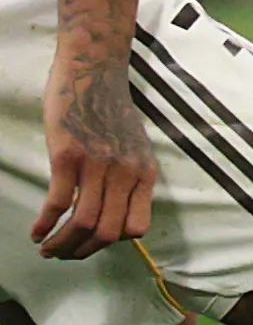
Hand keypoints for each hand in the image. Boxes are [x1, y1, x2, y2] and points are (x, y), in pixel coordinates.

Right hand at [30, 53, 150, 259]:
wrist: (94, 70)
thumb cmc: (109, 108)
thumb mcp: (133, 146)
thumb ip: (128, 176)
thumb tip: (114, 208)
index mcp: (145, 173)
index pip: (136, 228)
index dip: (111, 243)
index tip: (90, 243)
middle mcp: (126, 173)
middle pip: (108, 233)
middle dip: (83, 252)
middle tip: (62, 255)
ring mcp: (98, 166)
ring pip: (83, 224)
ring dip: (62, 245)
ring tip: (47, 248)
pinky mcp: (68, 157)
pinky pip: (59, 203)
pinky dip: (45, 225)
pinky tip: (36, 232)